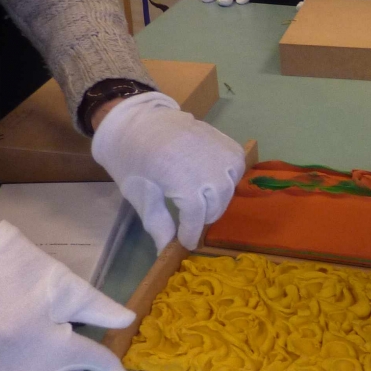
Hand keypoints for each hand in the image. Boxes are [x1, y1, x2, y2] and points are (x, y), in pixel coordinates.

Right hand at [0, 222, 133, 370]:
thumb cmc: (15, 275)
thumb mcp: (65, 288)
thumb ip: (99, 310)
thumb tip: (127, 320)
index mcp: (56, 361)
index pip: (95, 365)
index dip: (109, 366)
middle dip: (64, 368)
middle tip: (54, 333)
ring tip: (28, 336)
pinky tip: (3, 341)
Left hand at [91, 92, 245, 249]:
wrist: (137, 120)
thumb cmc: (133, 159)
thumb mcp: (140, 195)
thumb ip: (158, 223)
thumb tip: (165, 250)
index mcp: (181, 179)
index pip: (196, 218)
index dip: (190, 233)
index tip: (186, 242)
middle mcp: (206, 166)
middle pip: (216, 205)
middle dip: (203, 217)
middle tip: (191, 219)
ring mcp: (218, 151)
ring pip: (229, 189)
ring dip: (217, 200)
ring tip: (202, 202)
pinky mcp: (225, 141)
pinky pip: (237, 166)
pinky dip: (230, 177)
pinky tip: (215, 181)